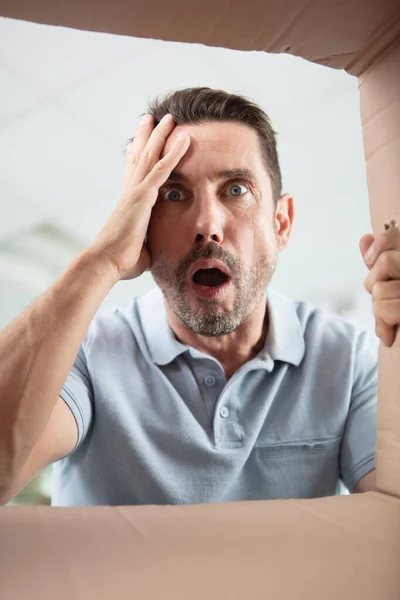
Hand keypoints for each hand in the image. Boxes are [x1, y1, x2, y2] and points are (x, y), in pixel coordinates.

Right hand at [88, 113, 189, 280]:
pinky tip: (185, 137)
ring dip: (161, 135)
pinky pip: (163, 169)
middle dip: (146, 136)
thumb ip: (145, 244)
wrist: (105, 263)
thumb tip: (149, 253)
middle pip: (139, 157)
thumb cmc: (119, 262)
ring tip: (170, 117)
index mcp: (128, 204)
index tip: (137, 142)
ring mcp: (136, 192)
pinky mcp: (143, 196)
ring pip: (151, 155)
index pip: (132, 174)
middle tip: (151, 117)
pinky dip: (175, 152)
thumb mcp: (138, 249)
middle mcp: (130, 193)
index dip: (136, 155)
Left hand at [360, 221, 399, 346]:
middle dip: (376, 285)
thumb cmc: (399, 317)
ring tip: (394, 320)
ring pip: (379, 289)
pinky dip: (383, 324)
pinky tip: (391, 334)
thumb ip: (381, 263)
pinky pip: (384, 309)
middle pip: (385, 262)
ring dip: (380, 310)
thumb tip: (365, 238)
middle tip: (388, 301)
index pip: (396, 234)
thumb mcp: (392, 287)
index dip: (381, 244)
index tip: (373, 260)